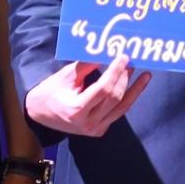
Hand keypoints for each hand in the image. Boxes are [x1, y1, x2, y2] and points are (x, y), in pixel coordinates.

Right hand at [24, 55, 150, 137]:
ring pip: (121, 108)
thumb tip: (107, 53)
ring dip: (134, 90)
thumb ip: (86, 66)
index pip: (103, 89)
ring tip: (144, 75)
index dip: (115, 72)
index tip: (123, 57)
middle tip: (131, 62)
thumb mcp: (66, 75)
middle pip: (114, 98)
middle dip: (124, 78)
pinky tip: (135, 87)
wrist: (40, 113)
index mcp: (77, 110)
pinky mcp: (99, 130)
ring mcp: (95, 129)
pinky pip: (117, 112)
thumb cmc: (50, 91)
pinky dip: (127, 99)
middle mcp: (88, 123)